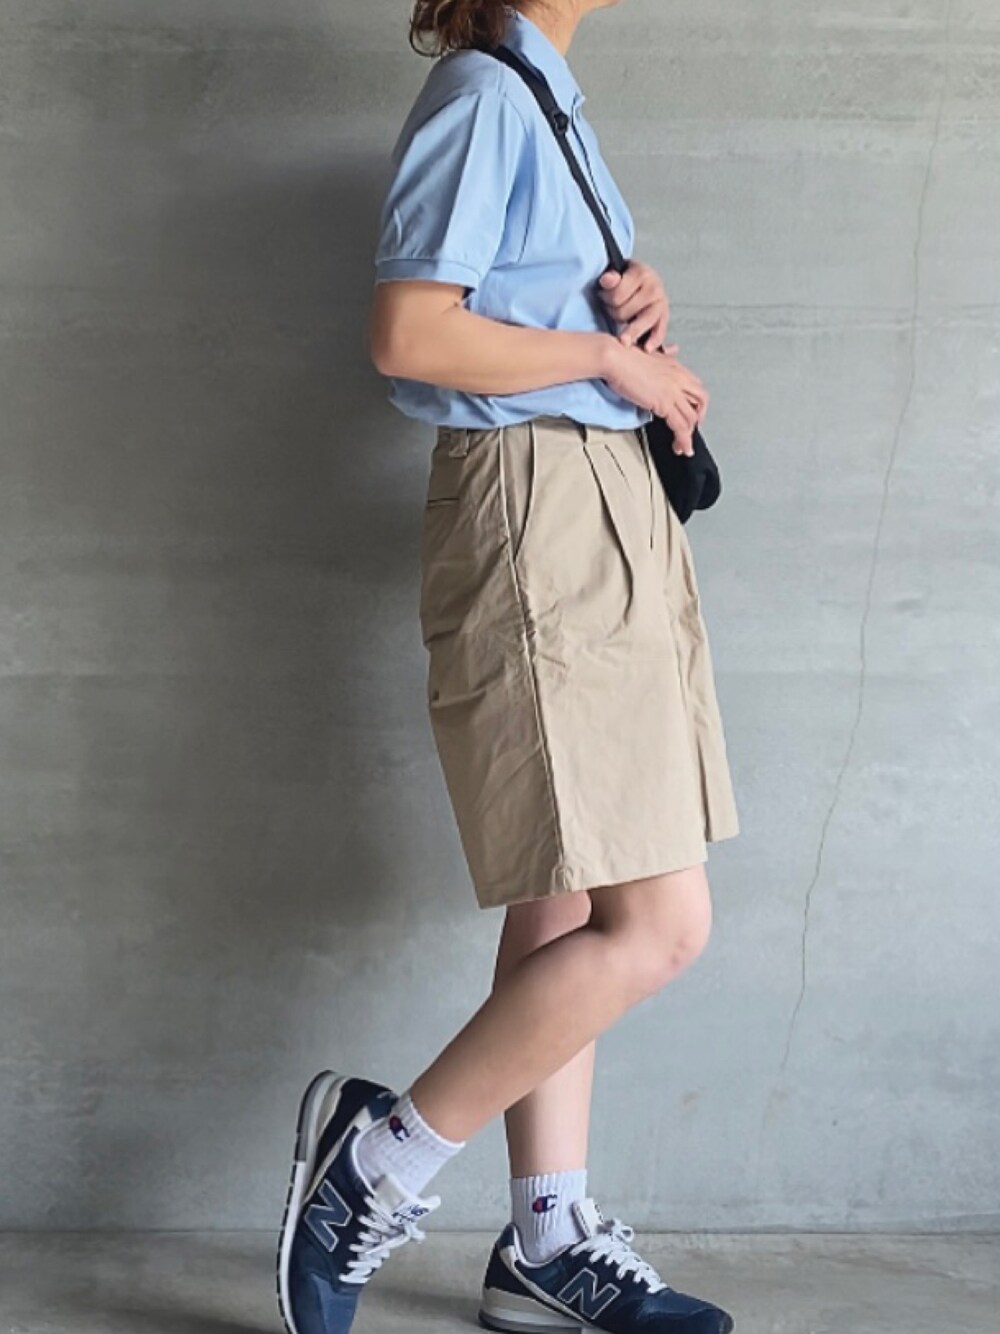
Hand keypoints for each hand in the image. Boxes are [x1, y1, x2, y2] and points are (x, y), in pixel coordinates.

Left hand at [598, 259, 669, 351]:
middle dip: (615, 313)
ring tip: (623, 340)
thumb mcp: (616, 273)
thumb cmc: (626, 279)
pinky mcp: (664, 316)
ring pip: (642, 322)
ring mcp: (661, 302)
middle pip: (625, 311)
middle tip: (613, 308)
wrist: (642, 280)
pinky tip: (647, 348)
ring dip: (631, 331)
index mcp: (641, 273)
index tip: (603, 295)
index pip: (617, 295)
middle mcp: (654, 286)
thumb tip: (606, 280)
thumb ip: (610, 278)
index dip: (605, 297)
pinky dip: (654, 340)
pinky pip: (660, 330)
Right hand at [604, 342, 708, 456]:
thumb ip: (664, 355)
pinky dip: (684, 440)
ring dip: (689, 434)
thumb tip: (673, 350)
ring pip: (692, 417)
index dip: (696, 403)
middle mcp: (678, 378)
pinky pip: (681, 426)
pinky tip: (682, 447)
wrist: (614, 357)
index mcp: (675, 367)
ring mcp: (673, 391)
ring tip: (683, 446)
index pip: (695, 387)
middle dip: (699, 417)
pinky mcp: (664, 403)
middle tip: (692, 429)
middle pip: (701, 401)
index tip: (691, 414)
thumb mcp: (649, 353)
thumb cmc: (623, 355)